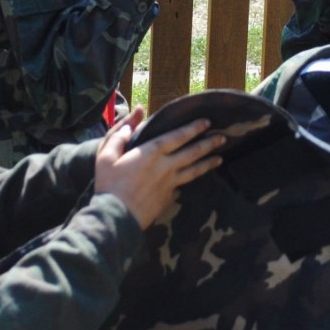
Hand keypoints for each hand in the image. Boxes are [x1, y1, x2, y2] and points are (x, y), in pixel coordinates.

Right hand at [94, 106, 223, 227]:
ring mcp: (169, 184)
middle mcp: (165, 167)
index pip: (178, 136)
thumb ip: (121, 132)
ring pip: (193, 171)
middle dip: (208, 144)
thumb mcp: (106, 154)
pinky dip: (187, 183)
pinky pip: (181, 188)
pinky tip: (190, 184)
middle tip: (222, 138)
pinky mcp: (167, 199)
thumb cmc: (108, 184)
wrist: (115, 217)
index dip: (193, 128)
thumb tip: (137, 113)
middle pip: (192, 153)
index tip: (206, 121)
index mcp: (152, 152)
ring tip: (220, 159)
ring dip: (208, 164)